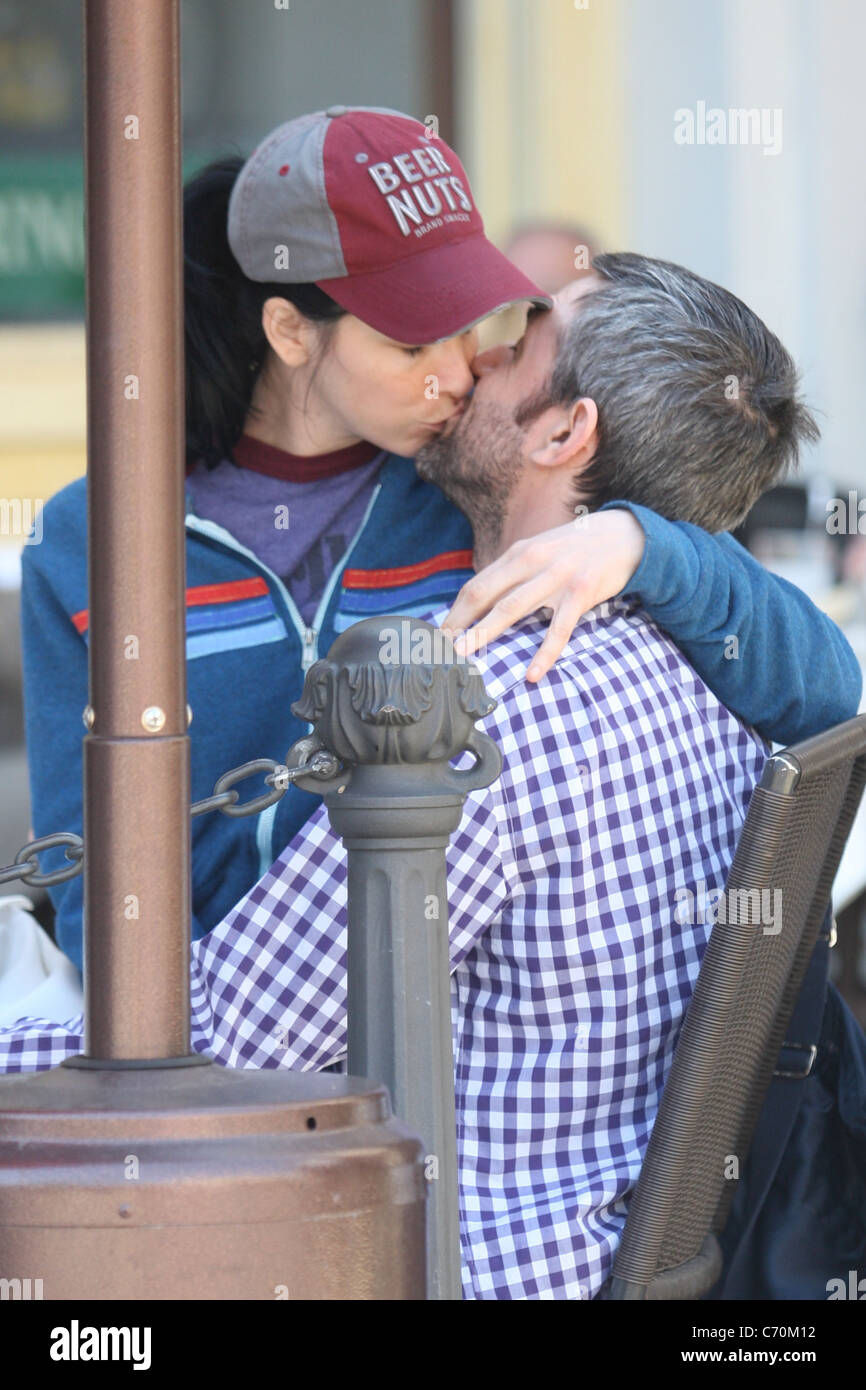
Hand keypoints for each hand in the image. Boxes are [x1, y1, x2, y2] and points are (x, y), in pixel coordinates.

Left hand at [441, 508, 645, 681]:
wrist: (624, 535)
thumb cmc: (576, 550)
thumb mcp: (541, 553)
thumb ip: (515, 574)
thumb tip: (484, 602)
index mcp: (518, 554)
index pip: (476, 586)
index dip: (455, 612)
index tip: (439, 636)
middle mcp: (532, 561)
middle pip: (485, 595)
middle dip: (459, 624)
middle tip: (439, 650)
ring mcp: (556, 576)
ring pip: (512, 608)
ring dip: (485, 633)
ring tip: (464, 656)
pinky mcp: (580, 592)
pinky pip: (559, 628)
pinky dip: (545, 653)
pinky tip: (533, 674)